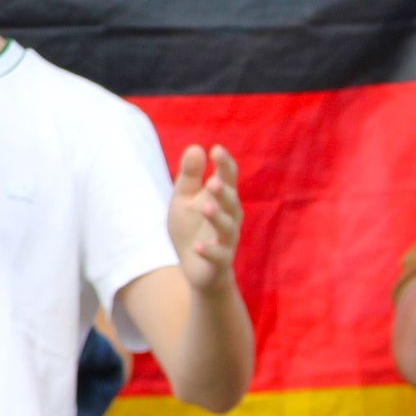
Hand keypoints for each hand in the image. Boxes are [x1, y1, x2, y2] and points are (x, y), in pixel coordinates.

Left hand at [168, 145, 243, 291]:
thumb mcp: (184, 199)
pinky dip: (209, 251)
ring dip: (218, 218)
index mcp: (220, 199)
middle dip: (223, 192)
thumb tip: (195, 147)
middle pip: (231, 202)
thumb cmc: (191, 228)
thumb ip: (189, 176)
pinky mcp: (220, 261)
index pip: (227, 178)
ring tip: (207, 209)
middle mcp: (229, 217)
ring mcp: (226, 240)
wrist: (195, 268)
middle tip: (213, 181)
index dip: (224, 164)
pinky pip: (218, 256)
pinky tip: (198, 246)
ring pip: (227, 228)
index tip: (216, 150)